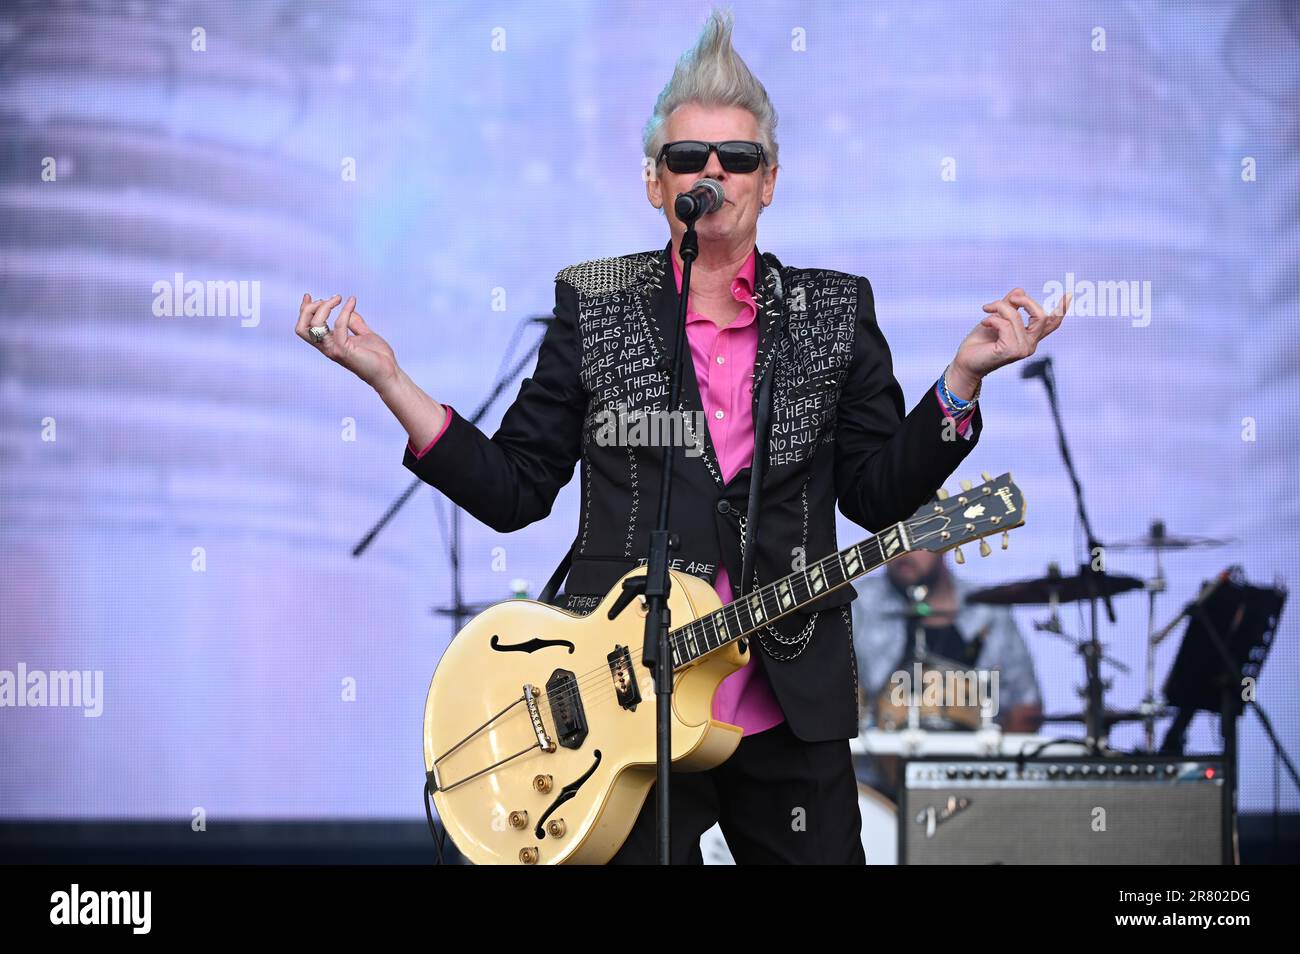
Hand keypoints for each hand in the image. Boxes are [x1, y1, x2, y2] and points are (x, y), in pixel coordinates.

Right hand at [295, 293, 399, 390]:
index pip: (305, 327)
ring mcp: (334, 349)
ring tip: (337, 299)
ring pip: (314, 326)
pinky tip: (352, 301)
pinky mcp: (345, 350)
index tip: (309, 296)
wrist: (389, 373)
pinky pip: (339, 326)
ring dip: (323, 307)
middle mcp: (327, 347)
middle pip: (301, 328)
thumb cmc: (378, 357)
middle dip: (308, 309)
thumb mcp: (364, 334)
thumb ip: (354, 323)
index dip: (303, 310)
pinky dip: (344, 310)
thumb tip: (350, 309)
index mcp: (329, 344)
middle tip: (327, 300)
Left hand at [947, 288, 1069, 396]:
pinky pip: (1004, 324)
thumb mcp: (996, 318)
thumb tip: (1020, 290)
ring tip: (987, 309)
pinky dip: (992, 319)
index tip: (1070, 294)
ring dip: (1000, 307)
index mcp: (1030, 337)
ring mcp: (1022, 349)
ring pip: (1017, 317)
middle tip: (1009, 297)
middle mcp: (1030, 345)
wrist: (965, 361)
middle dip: (1025, 301)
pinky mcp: (1010, 351)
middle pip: (1041, 316)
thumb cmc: (980, 342)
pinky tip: (984, 322)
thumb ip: (1010, 305)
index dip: (1062, 309)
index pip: (1051, 324)